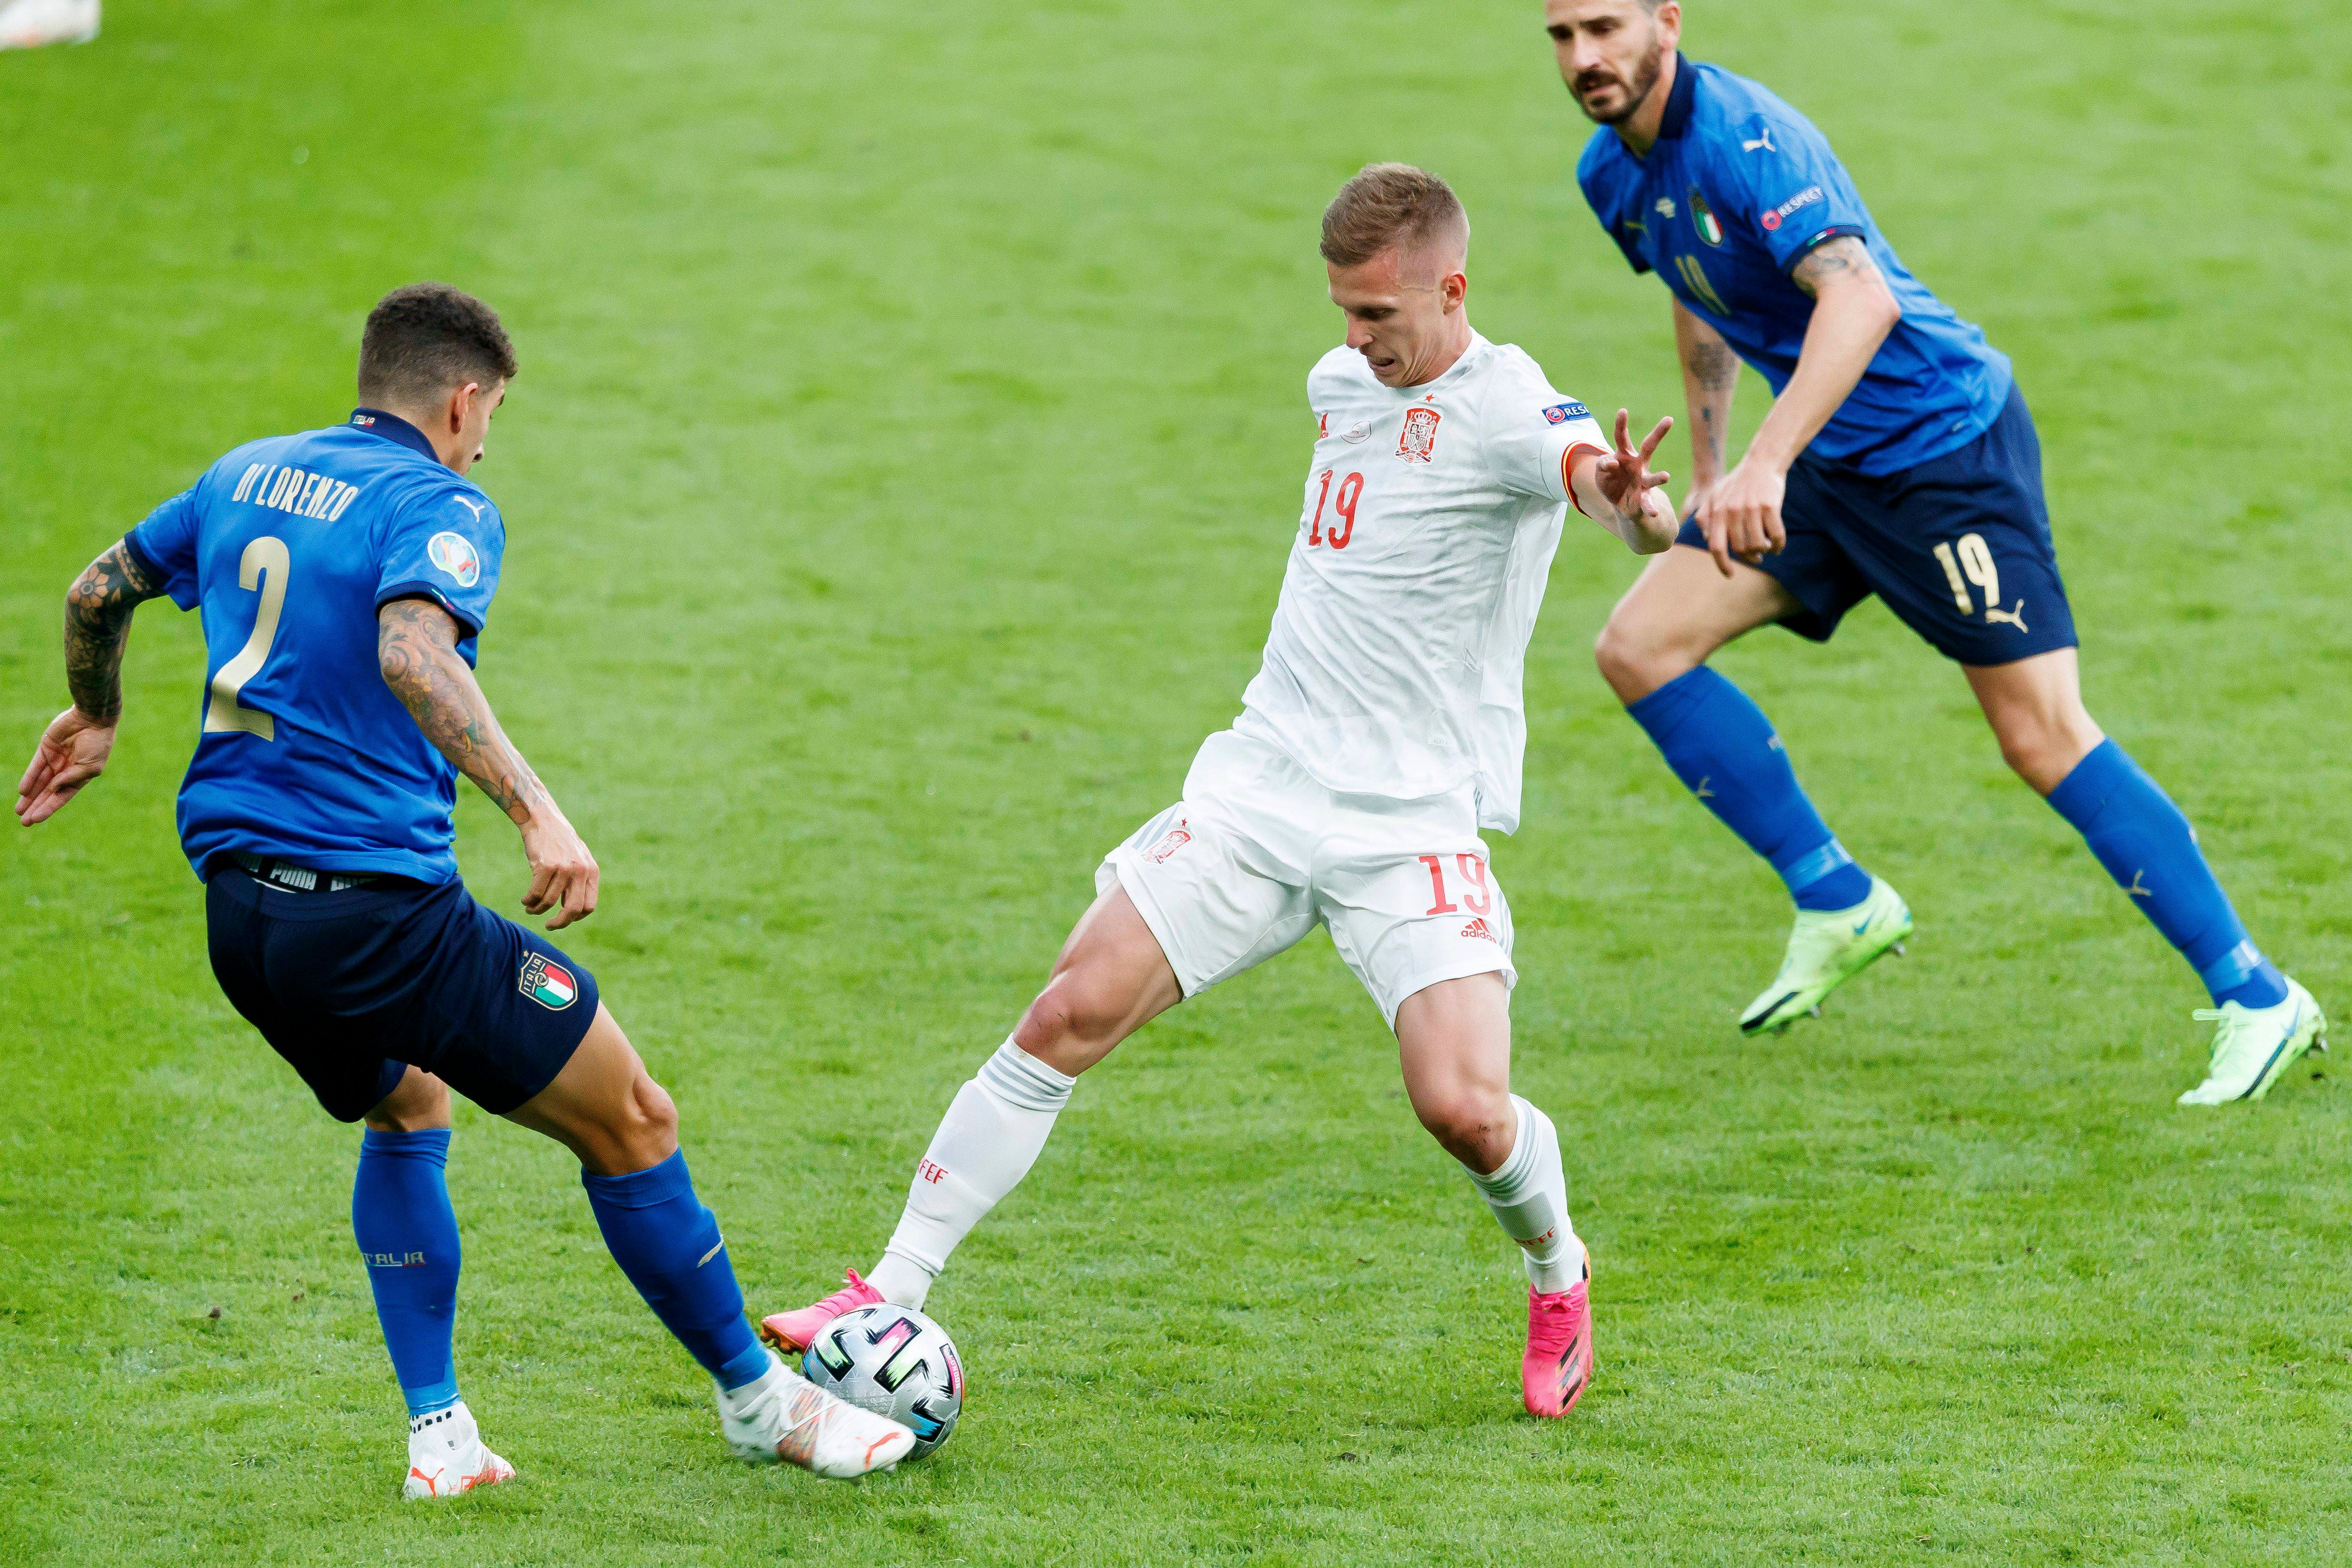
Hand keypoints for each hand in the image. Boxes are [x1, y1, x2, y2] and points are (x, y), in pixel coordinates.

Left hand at [15, 708, 117, 825]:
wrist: (93, 718)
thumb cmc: (98, 743)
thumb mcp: (91, 766)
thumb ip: (71, 778)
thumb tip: (53, 790)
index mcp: (80, 776)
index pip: (62, 796)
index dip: (49, 808)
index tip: (37, 819)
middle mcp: (66, 770)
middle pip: (48, 793)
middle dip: (36, 806)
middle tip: (24, 822)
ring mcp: (55, 760)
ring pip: (39, 782)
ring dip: (29, 797)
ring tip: (19, 810)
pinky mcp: (46, 749)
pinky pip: (35, 766)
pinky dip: (28, 778)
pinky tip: (22, 791)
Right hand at [519, 810, 599, 928]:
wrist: (542, 819)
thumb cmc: (558, 843)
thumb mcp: (578, 860)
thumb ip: (579, 882)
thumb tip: (573, 912)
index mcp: (592, 871)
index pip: (589, 906)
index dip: (575, 918)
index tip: (563, 919)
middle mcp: (581, 871)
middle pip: (573, 910)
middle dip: (560, 923)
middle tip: (549, 926)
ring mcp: (564, 868)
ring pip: (549, 902)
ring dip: (537, 909)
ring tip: (530, 908)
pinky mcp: (546, 866)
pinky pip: (536, 893)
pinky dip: (529, 900)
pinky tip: (525, 900)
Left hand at [1590, 409, 1673, 519]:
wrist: (1621, 505)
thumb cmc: (1611, 481)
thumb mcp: (1601, 472)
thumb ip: (1603, 464)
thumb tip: (1612, 463)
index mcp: (1625, 455)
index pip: (1622, 438)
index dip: (1621, 425)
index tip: (1623, 411)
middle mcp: (1638, 465)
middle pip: (1649, 447)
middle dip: (1658, 433)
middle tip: (1669, 419)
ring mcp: (1643, 482)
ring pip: (1652, 478)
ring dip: (1659, 478)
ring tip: (1666, 476)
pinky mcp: (1644, 500)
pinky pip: (1647, 504)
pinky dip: (1650, 508)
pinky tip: (1654, 512)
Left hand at [1694, 454, 1787, 576]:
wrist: (1761, 462)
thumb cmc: (1737, 483)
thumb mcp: (1714, 496)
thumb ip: (1705, 517)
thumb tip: (1707, 539)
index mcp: (1717, 512)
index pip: (1716, 546)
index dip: (1722, 564)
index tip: (1730, 574)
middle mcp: (1732, 511)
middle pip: (1739, 549)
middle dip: (1749, 558)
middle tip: (1756, 557)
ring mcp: (1751, 508)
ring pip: (1758, 544)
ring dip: (1764, 552)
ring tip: (1766, 548)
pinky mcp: (1771, 506)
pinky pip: (1776, 535)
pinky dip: (1778, 545)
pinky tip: (1777, 545)